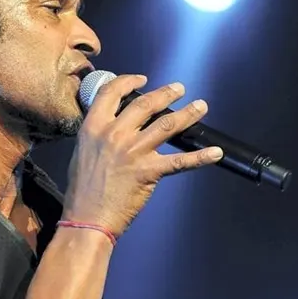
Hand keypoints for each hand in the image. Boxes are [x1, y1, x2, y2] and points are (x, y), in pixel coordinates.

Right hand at [62, 75, 222, 237]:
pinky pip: (180, 161)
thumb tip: (112, 126)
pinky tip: (215, 153)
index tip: (142, 80)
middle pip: (146, 104)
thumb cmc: (81, 192)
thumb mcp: (82, 153)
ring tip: (200, 107)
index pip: (111, 92)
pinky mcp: (149, 171)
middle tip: (179, 89)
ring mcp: (134, 151)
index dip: (129, 81)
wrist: (87, 218)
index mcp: (94, 127)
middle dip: (166, 93)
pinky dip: (201, 157)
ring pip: (167, 124)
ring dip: (188, 114)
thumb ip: (98, 136)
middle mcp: (114, 134)